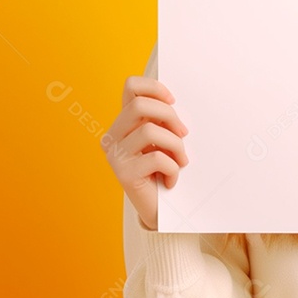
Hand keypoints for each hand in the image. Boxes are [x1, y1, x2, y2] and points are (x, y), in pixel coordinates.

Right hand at [101, 75, 189, 230]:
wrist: (161, 210)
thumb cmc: (166, 170)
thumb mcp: (165, 140)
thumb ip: (163, 120)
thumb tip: (175, 101)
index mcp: (124, 123)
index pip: (130, 86)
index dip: (154, 87)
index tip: (173, 100)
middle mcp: (113, 136)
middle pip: (140, 105)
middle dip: (169, 116)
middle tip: (184, 134)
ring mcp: (115, 155)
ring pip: (150, 131)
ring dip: (175, 145)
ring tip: (181, 160)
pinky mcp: (123, 174)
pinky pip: (156, 158)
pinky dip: (172, 168)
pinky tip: (171, 180)